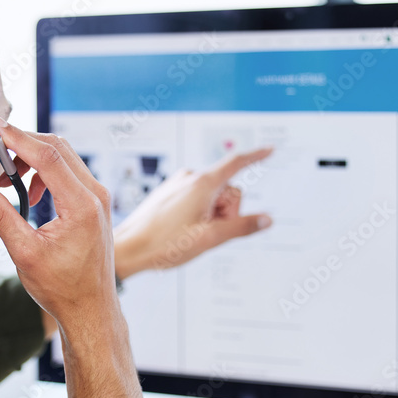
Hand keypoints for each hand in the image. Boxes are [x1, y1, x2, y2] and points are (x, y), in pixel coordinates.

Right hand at [0, 119, 114, 328]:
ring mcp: (98, 197)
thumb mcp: (24, 252)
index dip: (17, 137)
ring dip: (33, 159)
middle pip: (57, 148)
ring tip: (6, 180)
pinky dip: (46, 172)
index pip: (47, 156)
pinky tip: (29, 195)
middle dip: (23, 144)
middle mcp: (95, 196)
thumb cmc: (63, 288)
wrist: (91, 308)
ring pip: (64, 157)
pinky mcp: (95, 203)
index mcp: (81, 206)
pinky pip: (70, 172)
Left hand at [112, 149, 273, 279]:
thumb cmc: (163, 244)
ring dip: (212, 215)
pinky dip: (199, 213)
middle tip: (209, 231)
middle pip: (227, 190)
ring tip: (192, 232)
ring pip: (212, 196)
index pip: (236, 163)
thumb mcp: (210, 238)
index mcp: (202, 183)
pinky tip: (182, 230)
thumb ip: (242, 227)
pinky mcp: (170, 193)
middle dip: (227, 211)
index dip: (256, 156)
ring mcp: (178, 184)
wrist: (128, 248)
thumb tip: (266, 219)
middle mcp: (190, 178)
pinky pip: (196, 199)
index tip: (269, 150)